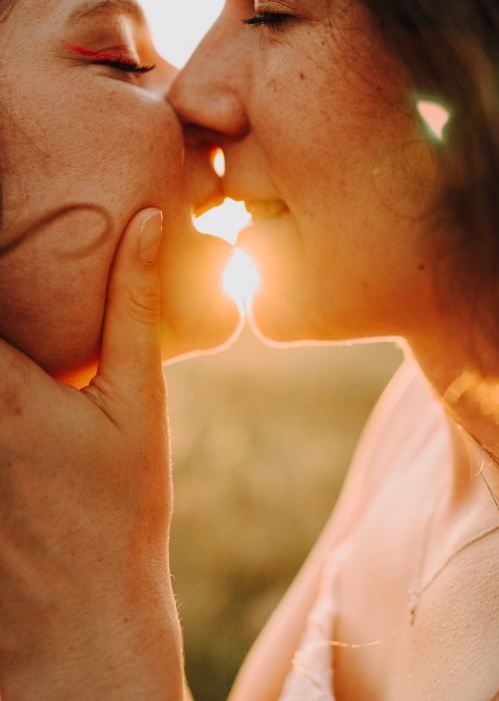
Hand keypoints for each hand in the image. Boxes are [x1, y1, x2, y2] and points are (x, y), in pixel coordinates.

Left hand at [0, 209, 184, 700]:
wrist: (86, 613)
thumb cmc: (122, 505)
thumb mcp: (139, 398)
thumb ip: (135, 303)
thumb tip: (149, 222)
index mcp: (3, 385)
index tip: (9, 219)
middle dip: (1, 319)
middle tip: (23, 328)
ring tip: (20, 363)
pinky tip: (15, 417)